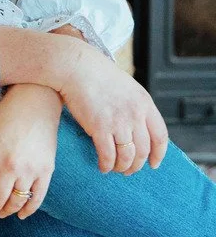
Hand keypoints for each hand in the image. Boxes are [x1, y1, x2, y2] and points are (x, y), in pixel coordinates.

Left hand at [0, 84, 60, 222]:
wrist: (35, 101)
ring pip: (15, 203)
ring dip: (5, 212)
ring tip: (0, 212)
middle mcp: (9, 165)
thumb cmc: (3, 118)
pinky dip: (27, 210)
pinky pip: (37, 199)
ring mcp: (30, 169)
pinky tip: (19, 213)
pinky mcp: (47, 170)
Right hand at [58, 40, 168, 175]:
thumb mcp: (127, 86)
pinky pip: (108, 156)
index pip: (160, 136)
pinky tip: (103, 166)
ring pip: (127, 156)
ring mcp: (119, 122)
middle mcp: (135, 114)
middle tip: (129, 169)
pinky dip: (107, 165)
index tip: (153, 163)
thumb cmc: (97, 74)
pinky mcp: (100, 128)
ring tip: (116, 169)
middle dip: (137, 165)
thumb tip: (136, 127)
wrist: (77, 67)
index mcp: (144, 103)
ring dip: (122, 167)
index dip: (158, 154)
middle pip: (143, 150)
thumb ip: (135, 106)